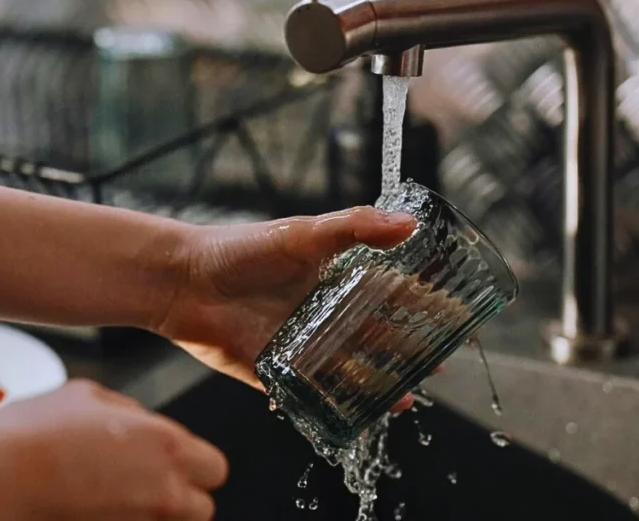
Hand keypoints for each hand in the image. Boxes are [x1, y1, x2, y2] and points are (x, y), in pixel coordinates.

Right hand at [0, 380, 226, 520]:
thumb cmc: (35, 432)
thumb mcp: (88, 395)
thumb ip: (131, 410)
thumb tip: (143, 421)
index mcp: (167, 446)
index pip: (216, 467)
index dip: (195, 464)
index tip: (176, 461)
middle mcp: (164, 493)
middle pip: (202, 508)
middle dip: (181, 497)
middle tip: (148, 485)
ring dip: (152, 512)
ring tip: (115, 497)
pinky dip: (123, 520)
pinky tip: (94, 508)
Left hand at [157, 207, 426, 412]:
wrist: (183, 281)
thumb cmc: (239, 249)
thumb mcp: (302, 233)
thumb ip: (355, 227)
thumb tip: (409, 223)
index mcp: (333, 277)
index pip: (390, 291)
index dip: (423, 303)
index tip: (456, 313)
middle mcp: (322, 312)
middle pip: (378, 335)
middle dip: (411, 350)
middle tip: (442, 363)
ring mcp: (303, 344)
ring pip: (352, 368)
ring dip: (381, 382)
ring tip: (409, 396)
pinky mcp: (278, 372)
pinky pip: (315, 394)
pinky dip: (339, 405)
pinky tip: (362, 415)